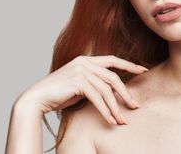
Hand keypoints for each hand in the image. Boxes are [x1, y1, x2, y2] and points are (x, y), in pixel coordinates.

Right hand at [15, 55, 147, 124]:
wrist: (37, 99)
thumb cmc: (58, 94)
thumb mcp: (79, 85)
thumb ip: (94, 82)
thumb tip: (113, 91)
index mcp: (86, 59)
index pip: (112, 60)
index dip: (129, 64)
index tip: (143, 70)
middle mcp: (85, 62)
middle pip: (113, 77)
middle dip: (126, 93)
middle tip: (135, 106)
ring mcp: (81, 70)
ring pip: (107, 90)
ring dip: (115, 108)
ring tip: (122, 120)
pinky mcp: (78, 81)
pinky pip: (98, 98)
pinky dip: (105, 111)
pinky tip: (110, 121)